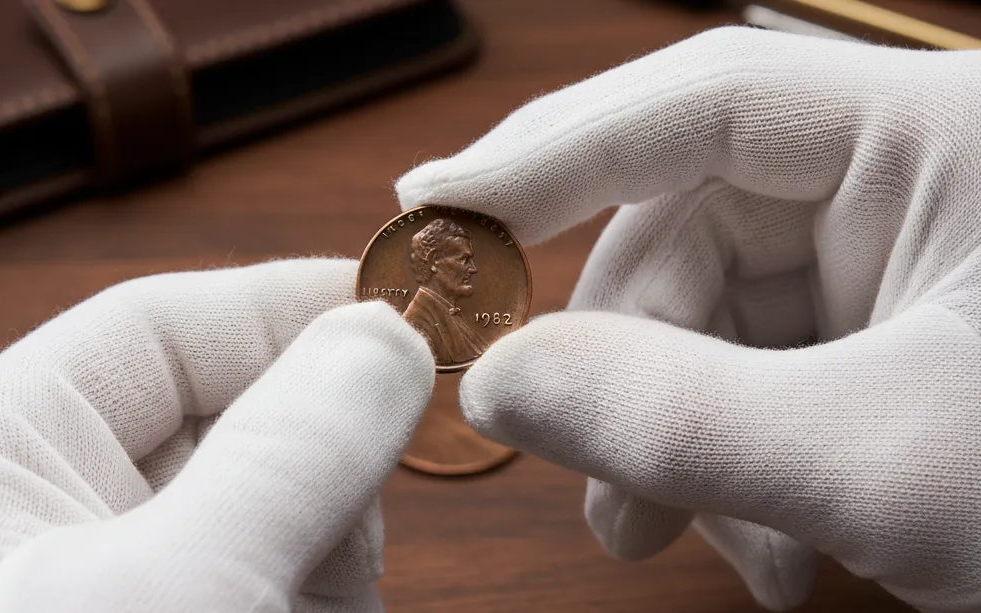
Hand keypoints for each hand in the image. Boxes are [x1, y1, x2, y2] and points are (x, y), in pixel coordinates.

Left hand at [0, 259, 433, 612]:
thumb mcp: (170, 590)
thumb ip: (281, 454)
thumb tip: (385, 333)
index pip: (155, 328)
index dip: (284, 306)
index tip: (404, 306)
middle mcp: (61, 510)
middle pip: (233, 414)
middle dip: (321, 446)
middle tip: (386, 464)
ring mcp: (134, 576)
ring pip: (276, 501)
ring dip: (333, 534)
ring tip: (319, 591)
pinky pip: (288, 573)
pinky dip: (331, 591)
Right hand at [396, 26, 980, 611]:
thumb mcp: (888, 462)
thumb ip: (674, 420)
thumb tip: (495, 384)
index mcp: (930, 134)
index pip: (693, 102)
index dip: (547, 154)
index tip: (432, 208)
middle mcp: (905, 177)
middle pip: (684, 231)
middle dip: (621, 361)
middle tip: (576, 470)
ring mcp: (898, 256)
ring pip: (713, 318)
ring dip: (678, 438)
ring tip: (674, 541)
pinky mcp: (894, 330)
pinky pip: (764, 371)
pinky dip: (739, 461)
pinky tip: (772, 547)